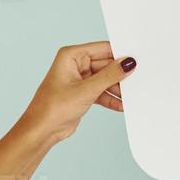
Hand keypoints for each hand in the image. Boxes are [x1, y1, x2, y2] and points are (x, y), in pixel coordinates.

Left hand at [18, 41, 136, 145]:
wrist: (42, 129)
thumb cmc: (53, 107)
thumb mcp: (86, 90)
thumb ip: (110, 76)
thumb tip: (127, 63)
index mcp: (71, 56)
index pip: (103, 49)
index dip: (120, 55)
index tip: (136, 62)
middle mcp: (75, 64)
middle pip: (106, 65)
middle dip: (120, 75)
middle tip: (136, 82)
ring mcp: (80, 79)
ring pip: (106, 79)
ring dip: (117, 89)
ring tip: (129, 97)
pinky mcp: (83, 92)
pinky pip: (102, 91)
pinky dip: (111, 98)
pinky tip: (120, 105)